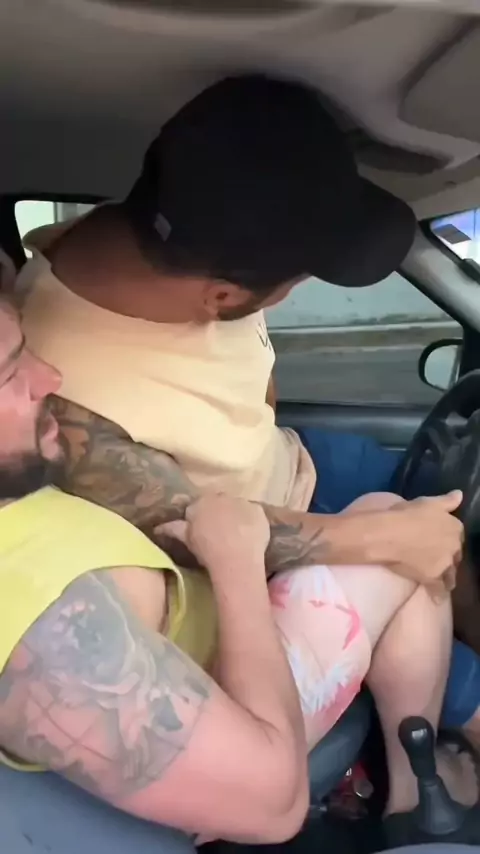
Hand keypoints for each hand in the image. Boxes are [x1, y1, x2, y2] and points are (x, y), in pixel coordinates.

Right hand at [155, 494, 269, 574]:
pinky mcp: (258, 509)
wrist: (236, 557)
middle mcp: (221, 496)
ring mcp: (241, 501)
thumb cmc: (207, 550)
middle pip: (219, 502)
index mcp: (201, 501)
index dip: (201, 518)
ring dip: (236, 515)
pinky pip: (253, 513)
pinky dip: (252, 521)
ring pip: (237, 506)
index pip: (199, 505)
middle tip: (220, 533)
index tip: (203, 531)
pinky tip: (250, 535)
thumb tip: (158, 527)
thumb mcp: (186, 540)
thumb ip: (173, 529)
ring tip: (237, 535)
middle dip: (219, 513)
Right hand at [374, 490, 463, 590]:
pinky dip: (438, 593)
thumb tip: (460, 494)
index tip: (440, 542)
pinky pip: (439, 589)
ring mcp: (445, 563)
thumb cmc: (404, 514)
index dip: (448, 539)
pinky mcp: (433, 578)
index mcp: (454, 526)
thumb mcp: (427, 502)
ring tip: (440, 581)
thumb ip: (446, 501)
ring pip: (451, 574)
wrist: (387, 534)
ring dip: (447, 577)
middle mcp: (454, 545)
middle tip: (436, 560)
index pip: (457, 535)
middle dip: (449, 558)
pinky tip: (435, 597)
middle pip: (456, 555)